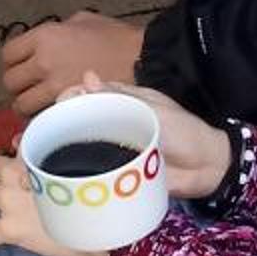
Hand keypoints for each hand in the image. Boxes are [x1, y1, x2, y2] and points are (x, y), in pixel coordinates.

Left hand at [0, 150, 93, 255]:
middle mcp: (18, 174)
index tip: (35, 166)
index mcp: (36, 155)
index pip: (20, 143)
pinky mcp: (9, 229)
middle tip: (20, 187)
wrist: (98, 224)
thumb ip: (52, 150)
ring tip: (3, 205)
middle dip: (3, 174)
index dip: (25, 154)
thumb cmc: (95, 193)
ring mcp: (10, 201)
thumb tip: (18, 141)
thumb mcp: (79, 164)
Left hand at [2, 12, 144, 115]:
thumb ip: (58, 30)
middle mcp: (43, 62)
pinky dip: (43, 117)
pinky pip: (42, 117)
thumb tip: (48, 43)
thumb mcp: (83, 20)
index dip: (13, 62)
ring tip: (39, 105)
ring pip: (21, 105)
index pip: (8, 54)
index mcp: (45, 36)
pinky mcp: (66, 107)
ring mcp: (53, 87)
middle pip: (10, 81)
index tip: (21, 66)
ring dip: (27, 106)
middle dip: (18, 85)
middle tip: (29, 87)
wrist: (142, 60)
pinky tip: (53, 114)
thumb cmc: (117, 37)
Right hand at [55, 68, 231, 198]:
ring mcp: (113, 150)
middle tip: (48, 136)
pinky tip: (64, 179)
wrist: (208, 168)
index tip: (59, 106)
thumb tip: (86, 76)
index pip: (86, 95)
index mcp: (121, 102)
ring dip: (66, 152)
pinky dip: (80, 175)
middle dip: (60, 126)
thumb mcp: (153, 110)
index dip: (69, 98)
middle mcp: (112, 124)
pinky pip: (94, 173)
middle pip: (78, 122)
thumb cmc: (184, 132)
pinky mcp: (116, 175)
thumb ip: (120, 97)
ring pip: (82, 148)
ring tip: (49, 158)